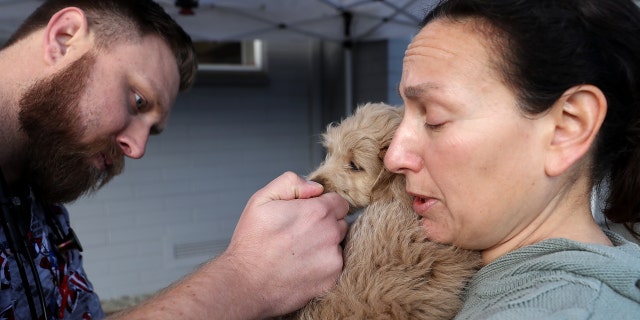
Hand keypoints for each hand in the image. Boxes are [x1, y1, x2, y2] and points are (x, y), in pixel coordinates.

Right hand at [221, 171, 348, 315]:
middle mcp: (330, 234)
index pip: (340, 202)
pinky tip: (301, 266)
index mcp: (317, 212)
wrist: (245, 284)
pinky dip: (323, 265)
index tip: (309, 214)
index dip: (324, 205)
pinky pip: (335, 266)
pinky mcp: (331, 279)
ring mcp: (333, 259)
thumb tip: (316, 188)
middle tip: (300, 234)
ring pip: (338, 245)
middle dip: (326, 225)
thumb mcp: (261, 200)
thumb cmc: (251, 243)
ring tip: (298, 251)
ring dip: (325, 245)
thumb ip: (291, 183)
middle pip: (341, 223)